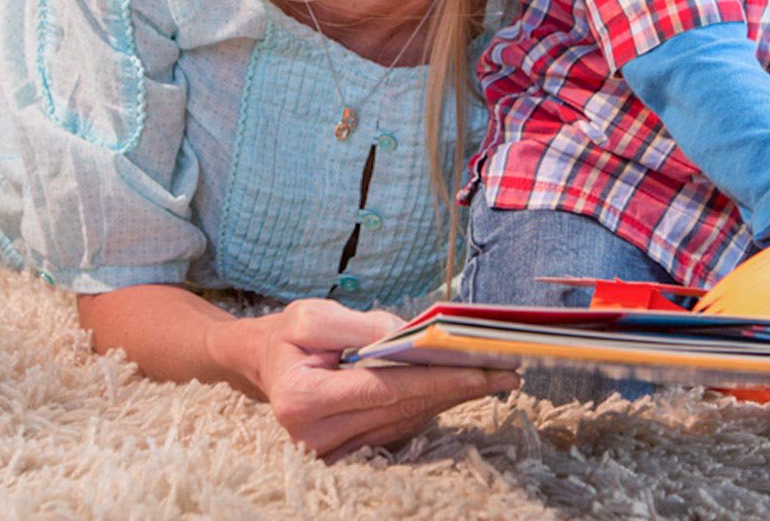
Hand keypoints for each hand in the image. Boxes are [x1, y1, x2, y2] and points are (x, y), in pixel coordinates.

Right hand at [224, 299, 519, 459]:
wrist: (261, 366)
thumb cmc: (287, 336)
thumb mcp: (313, 315)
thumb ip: (361, 324)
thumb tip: (410, 333)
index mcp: (303, 400)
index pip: (387, 388)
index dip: (438, 377)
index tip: (483, 367)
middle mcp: (317, 436)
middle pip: (405, 408)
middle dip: (459, 387)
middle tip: (508, 372)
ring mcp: (332, 451)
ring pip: (407, 421)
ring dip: (452, 399)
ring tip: (495, 376)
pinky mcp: (347, 453)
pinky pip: (399, 428)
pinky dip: (432, 406)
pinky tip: (462, 388)